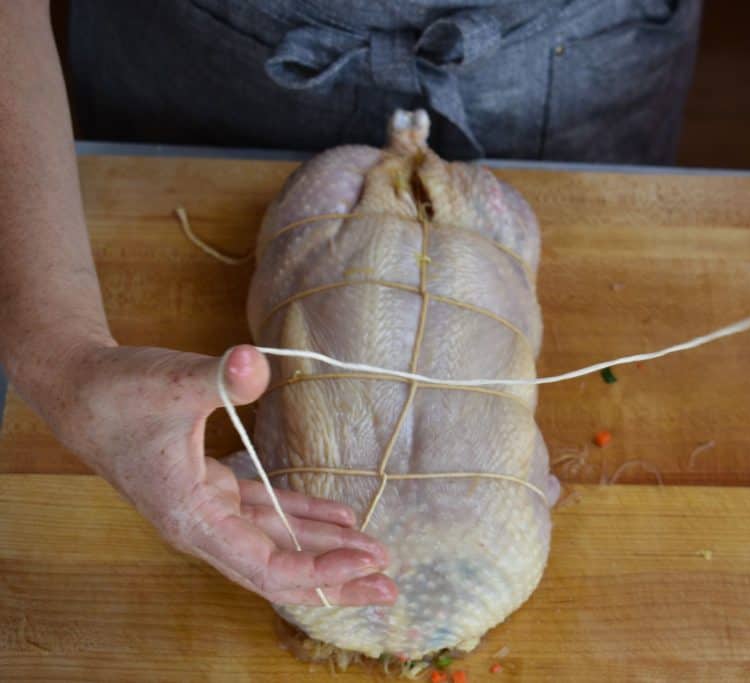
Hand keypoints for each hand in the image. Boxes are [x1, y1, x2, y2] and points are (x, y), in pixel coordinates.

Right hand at [52, 343, 397, 605]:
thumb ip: (218, 378)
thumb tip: (253, 362)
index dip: (318, 571)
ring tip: (378, 555)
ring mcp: (208, 510)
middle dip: (334, 582)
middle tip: (390, 588)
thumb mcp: (171, 381)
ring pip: (277, 543)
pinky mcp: (212, 490)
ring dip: (326, 551)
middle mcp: (202, 526)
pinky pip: (267, 513)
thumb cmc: (120, 392)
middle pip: (278, 571)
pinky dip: (304, 516)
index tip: (365, 562)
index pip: (266, 565)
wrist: (81, 390)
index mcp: (192, 518)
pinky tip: (342, 518)